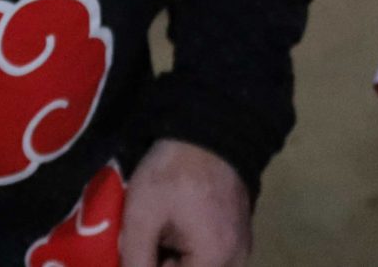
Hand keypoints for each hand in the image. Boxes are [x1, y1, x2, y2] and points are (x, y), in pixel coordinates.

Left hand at [119, 139, 249, 266]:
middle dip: (162, 262)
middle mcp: (236, 259)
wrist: (208, 125)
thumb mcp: (142, 216)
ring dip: (174, 258)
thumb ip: (136, 261)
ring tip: (157, 231)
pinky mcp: (239, 230)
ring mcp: (241, 244)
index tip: (137, 249)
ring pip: (199, 266)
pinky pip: (211, 254)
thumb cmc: (173, 170)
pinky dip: (189, 249)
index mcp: (216, 259)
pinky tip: (174, 225)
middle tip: (146, 238)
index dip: (150, 266)